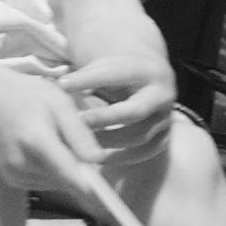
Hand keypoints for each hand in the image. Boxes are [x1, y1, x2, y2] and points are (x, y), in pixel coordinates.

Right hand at [0, 64, 124, 219]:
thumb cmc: (27, 94)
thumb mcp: (60, 102)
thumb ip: (79, 133)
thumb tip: (98, 160)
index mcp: (36, 142)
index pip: (70, 175)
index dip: (93, 191)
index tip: (110, 203)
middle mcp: (22, 164)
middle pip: (67, 182)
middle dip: (83, 173)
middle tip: (79, 145)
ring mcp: (14, 174)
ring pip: (58, 183)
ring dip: (68, 171)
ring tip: (56, 140)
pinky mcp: (12, 180)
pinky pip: (45, 182)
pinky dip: (54, 171)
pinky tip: (45, 149)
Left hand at [60, 54, 177, 155]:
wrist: (146, 82)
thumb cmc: (116, 75)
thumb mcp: (103, 67)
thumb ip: (86, 76)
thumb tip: (60, 87)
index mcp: (146, 69)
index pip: (117, 73)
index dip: (88, 80)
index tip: (61, 85)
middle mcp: (162, 94)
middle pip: (135, 111)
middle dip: (104, 118)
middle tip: (79, 122)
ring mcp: (165, 118)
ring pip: (139, 136)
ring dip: (108, 141)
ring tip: (82, 143)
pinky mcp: (163, 138)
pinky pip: (144, 153)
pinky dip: (120, 157)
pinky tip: (98, 158)